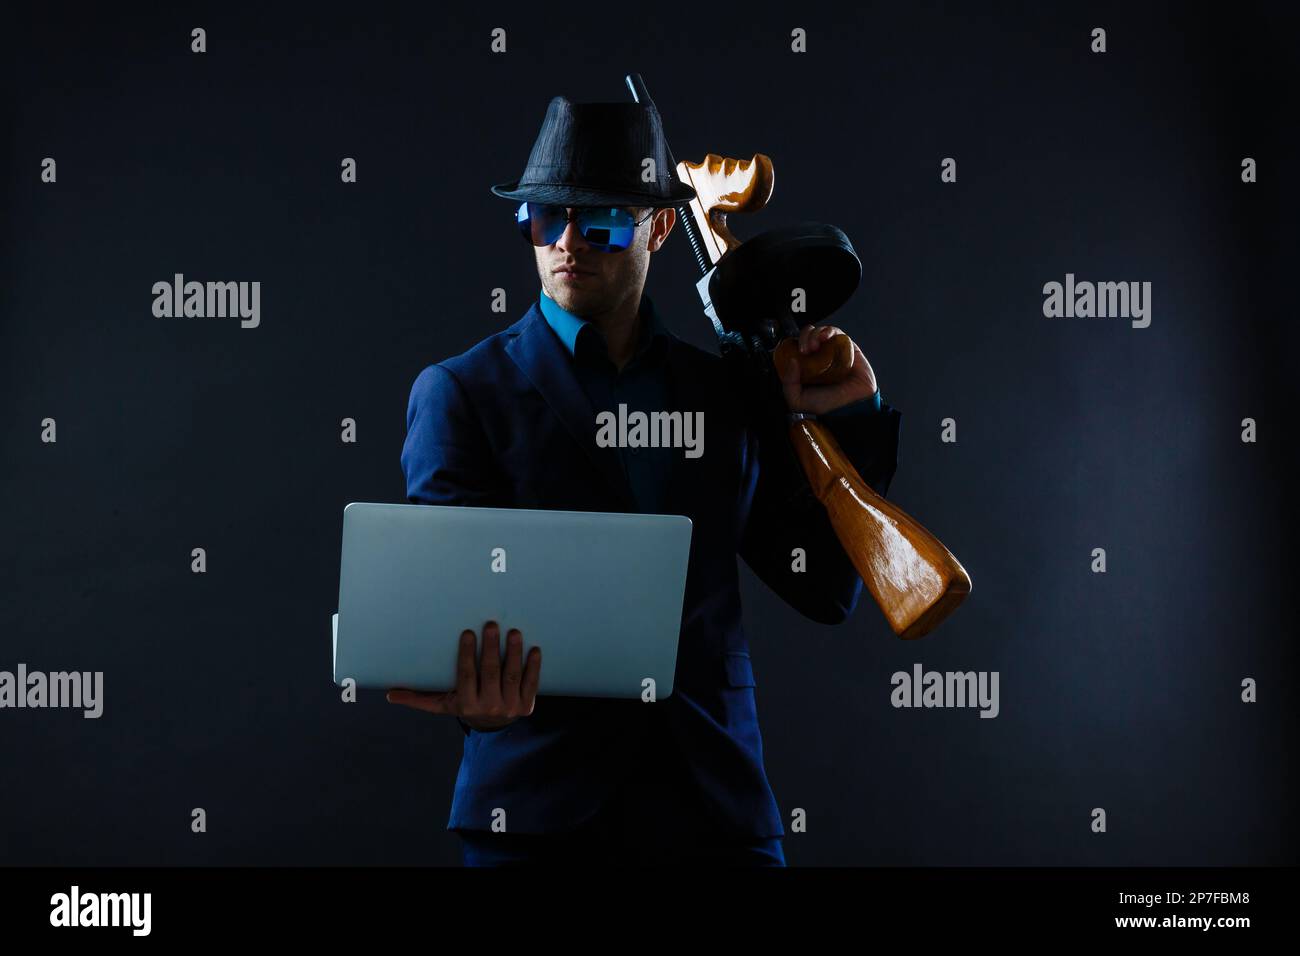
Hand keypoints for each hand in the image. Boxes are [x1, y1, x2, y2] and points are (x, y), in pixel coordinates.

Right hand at [386, 621, 540, 731]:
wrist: (492, 727)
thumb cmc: (464, 706)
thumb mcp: (441, 705)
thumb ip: (418, 698)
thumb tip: (389, 694)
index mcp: (466, 704)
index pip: (466, 675)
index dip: (467, 654)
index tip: (468, 632)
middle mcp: (489, 706)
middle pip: (491, 673)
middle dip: (491, 648)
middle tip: (492, 624)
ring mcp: (510, 707)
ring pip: (512, 676)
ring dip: (513, 653)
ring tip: (514, 632)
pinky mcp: (527, 706)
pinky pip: (531, 683)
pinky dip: (533, 667)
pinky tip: (534, 649)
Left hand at [778, 324, 878, 414]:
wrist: (851, 405)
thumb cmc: (827, 404)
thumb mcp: (797, 400)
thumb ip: (788, 383)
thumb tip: (791, 361)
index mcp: (805, 366)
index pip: (796, 347)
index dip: (794, 345)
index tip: (795, 352)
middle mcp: (818, 357)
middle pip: (808, 336)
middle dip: (805, 337)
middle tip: (806, 349)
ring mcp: (833, 351)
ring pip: (821, 332)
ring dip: (816, 333)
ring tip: (816, 344)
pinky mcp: (847, 347)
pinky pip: (837, 333)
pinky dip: (829, 331)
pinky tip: (826, 338)